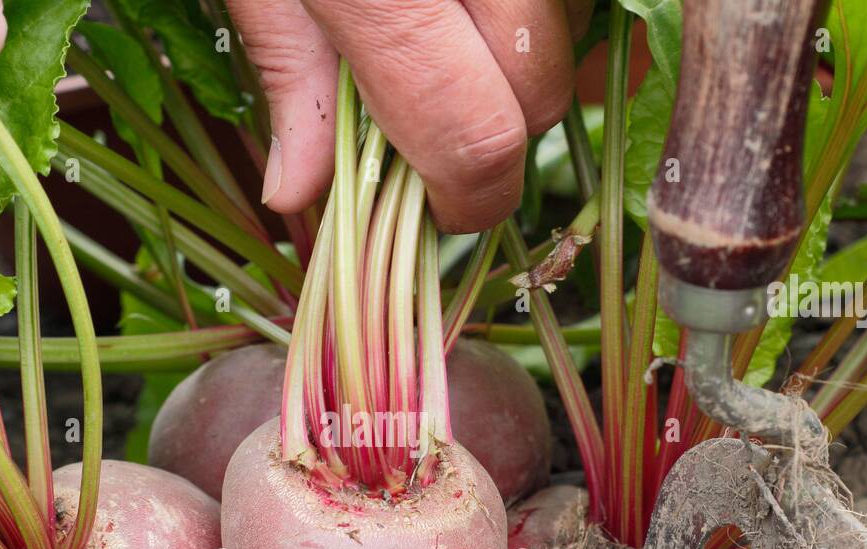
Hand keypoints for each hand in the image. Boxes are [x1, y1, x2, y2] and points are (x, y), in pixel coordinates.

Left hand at [227, 0, 584, 233]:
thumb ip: (289, 73)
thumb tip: (295, 192)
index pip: (476, 141)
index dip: (466, 198)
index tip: (439, 210)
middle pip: (540, 96)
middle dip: (499, 134)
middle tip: (439, 124)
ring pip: (577, 35)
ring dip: (536, 62)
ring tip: (466, 44)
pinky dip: (561, 12)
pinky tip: (501, 12)